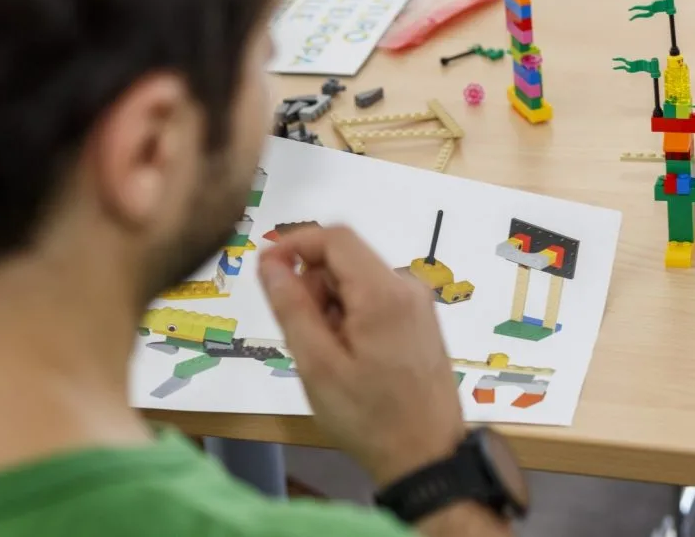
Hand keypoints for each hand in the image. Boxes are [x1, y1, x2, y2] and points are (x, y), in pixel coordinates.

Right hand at [258, 225, 464, 486]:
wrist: (428, 457)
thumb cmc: (368, 416)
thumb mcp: (318, 365)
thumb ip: (292, 307)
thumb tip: (270, 262)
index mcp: (384, 291)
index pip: (335, 237)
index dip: (295, 244)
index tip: (266, 271)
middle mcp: (407, 286)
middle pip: (346, 259)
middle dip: (314, 286)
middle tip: (304, 336)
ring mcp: (419, 303)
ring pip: (359, 280)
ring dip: (332, 305)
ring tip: (330, 355)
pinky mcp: (422, 320)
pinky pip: (376, 298)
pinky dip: (352, 315)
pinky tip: (351, 357)